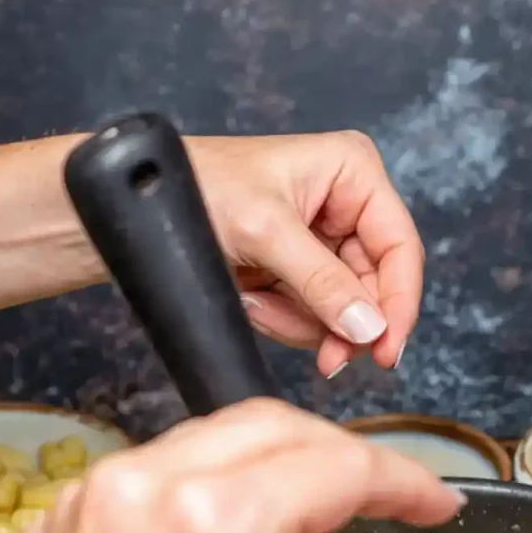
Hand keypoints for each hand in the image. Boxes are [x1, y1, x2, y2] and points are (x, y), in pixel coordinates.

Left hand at [0, 400, 459, 532]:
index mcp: (213, 524)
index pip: (340, 466)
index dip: (406, 481)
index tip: (438, 506)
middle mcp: (146, 484)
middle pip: (280, 426)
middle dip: (348, 458)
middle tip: (389, 506)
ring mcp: (95, 493)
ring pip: (218, 437)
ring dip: (282, 465)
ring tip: (314, 528)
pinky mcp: (65, 516)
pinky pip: (162, 468)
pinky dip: (216, 485)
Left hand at [188, 132, 422, 377]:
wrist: (130, 212)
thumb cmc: (192, 189)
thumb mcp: (265, 232)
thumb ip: (322, 282)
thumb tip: (369, 327)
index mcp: (352, 173)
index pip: (401, 248)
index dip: (400, 304)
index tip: (386, 350)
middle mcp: (346, 205)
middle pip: (375, 288)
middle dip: (341, 323)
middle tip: (327, 360)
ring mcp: (323, 243)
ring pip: (345, 311)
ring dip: (302, 322)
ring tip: (257, 301)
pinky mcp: (299, 273)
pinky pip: (314, 317)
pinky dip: (283, 320)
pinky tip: (252, 300)